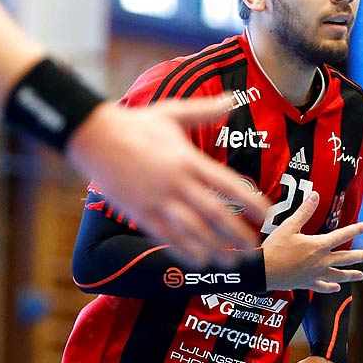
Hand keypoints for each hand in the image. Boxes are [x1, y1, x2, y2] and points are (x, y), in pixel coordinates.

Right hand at [66, 96, 268, 267]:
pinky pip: (166, 237)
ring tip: (231, 262)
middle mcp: (176, 182)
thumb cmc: (133, 124)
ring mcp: (157, 200)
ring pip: (193, 231)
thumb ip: (204, 111)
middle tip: (255, 249)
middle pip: (215, 214)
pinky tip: (199, 261)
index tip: (268, 214)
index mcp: (188, 159)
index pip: (228, 185)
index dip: (251, 202)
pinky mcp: (140, 213)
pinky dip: (185, 251)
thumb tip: (232, 100)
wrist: (94, 136)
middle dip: (237, 234)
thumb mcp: (171, 113)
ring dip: (215, 249)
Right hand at [262, 191, 362, 291]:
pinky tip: (337, 287)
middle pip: (347, 258)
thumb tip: (315, 195)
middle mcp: (321, 261)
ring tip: (361, 275)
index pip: (343, 235)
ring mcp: (315, 274)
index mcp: (318, 245)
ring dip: (351, 275)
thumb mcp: (289, 226)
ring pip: (338, 275)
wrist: (263, 271)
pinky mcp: (307, 283)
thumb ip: (304, 211)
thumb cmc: (275, 248)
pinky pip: (322, 286)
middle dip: (362, 256)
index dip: (358, 229)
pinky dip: (330, 287)